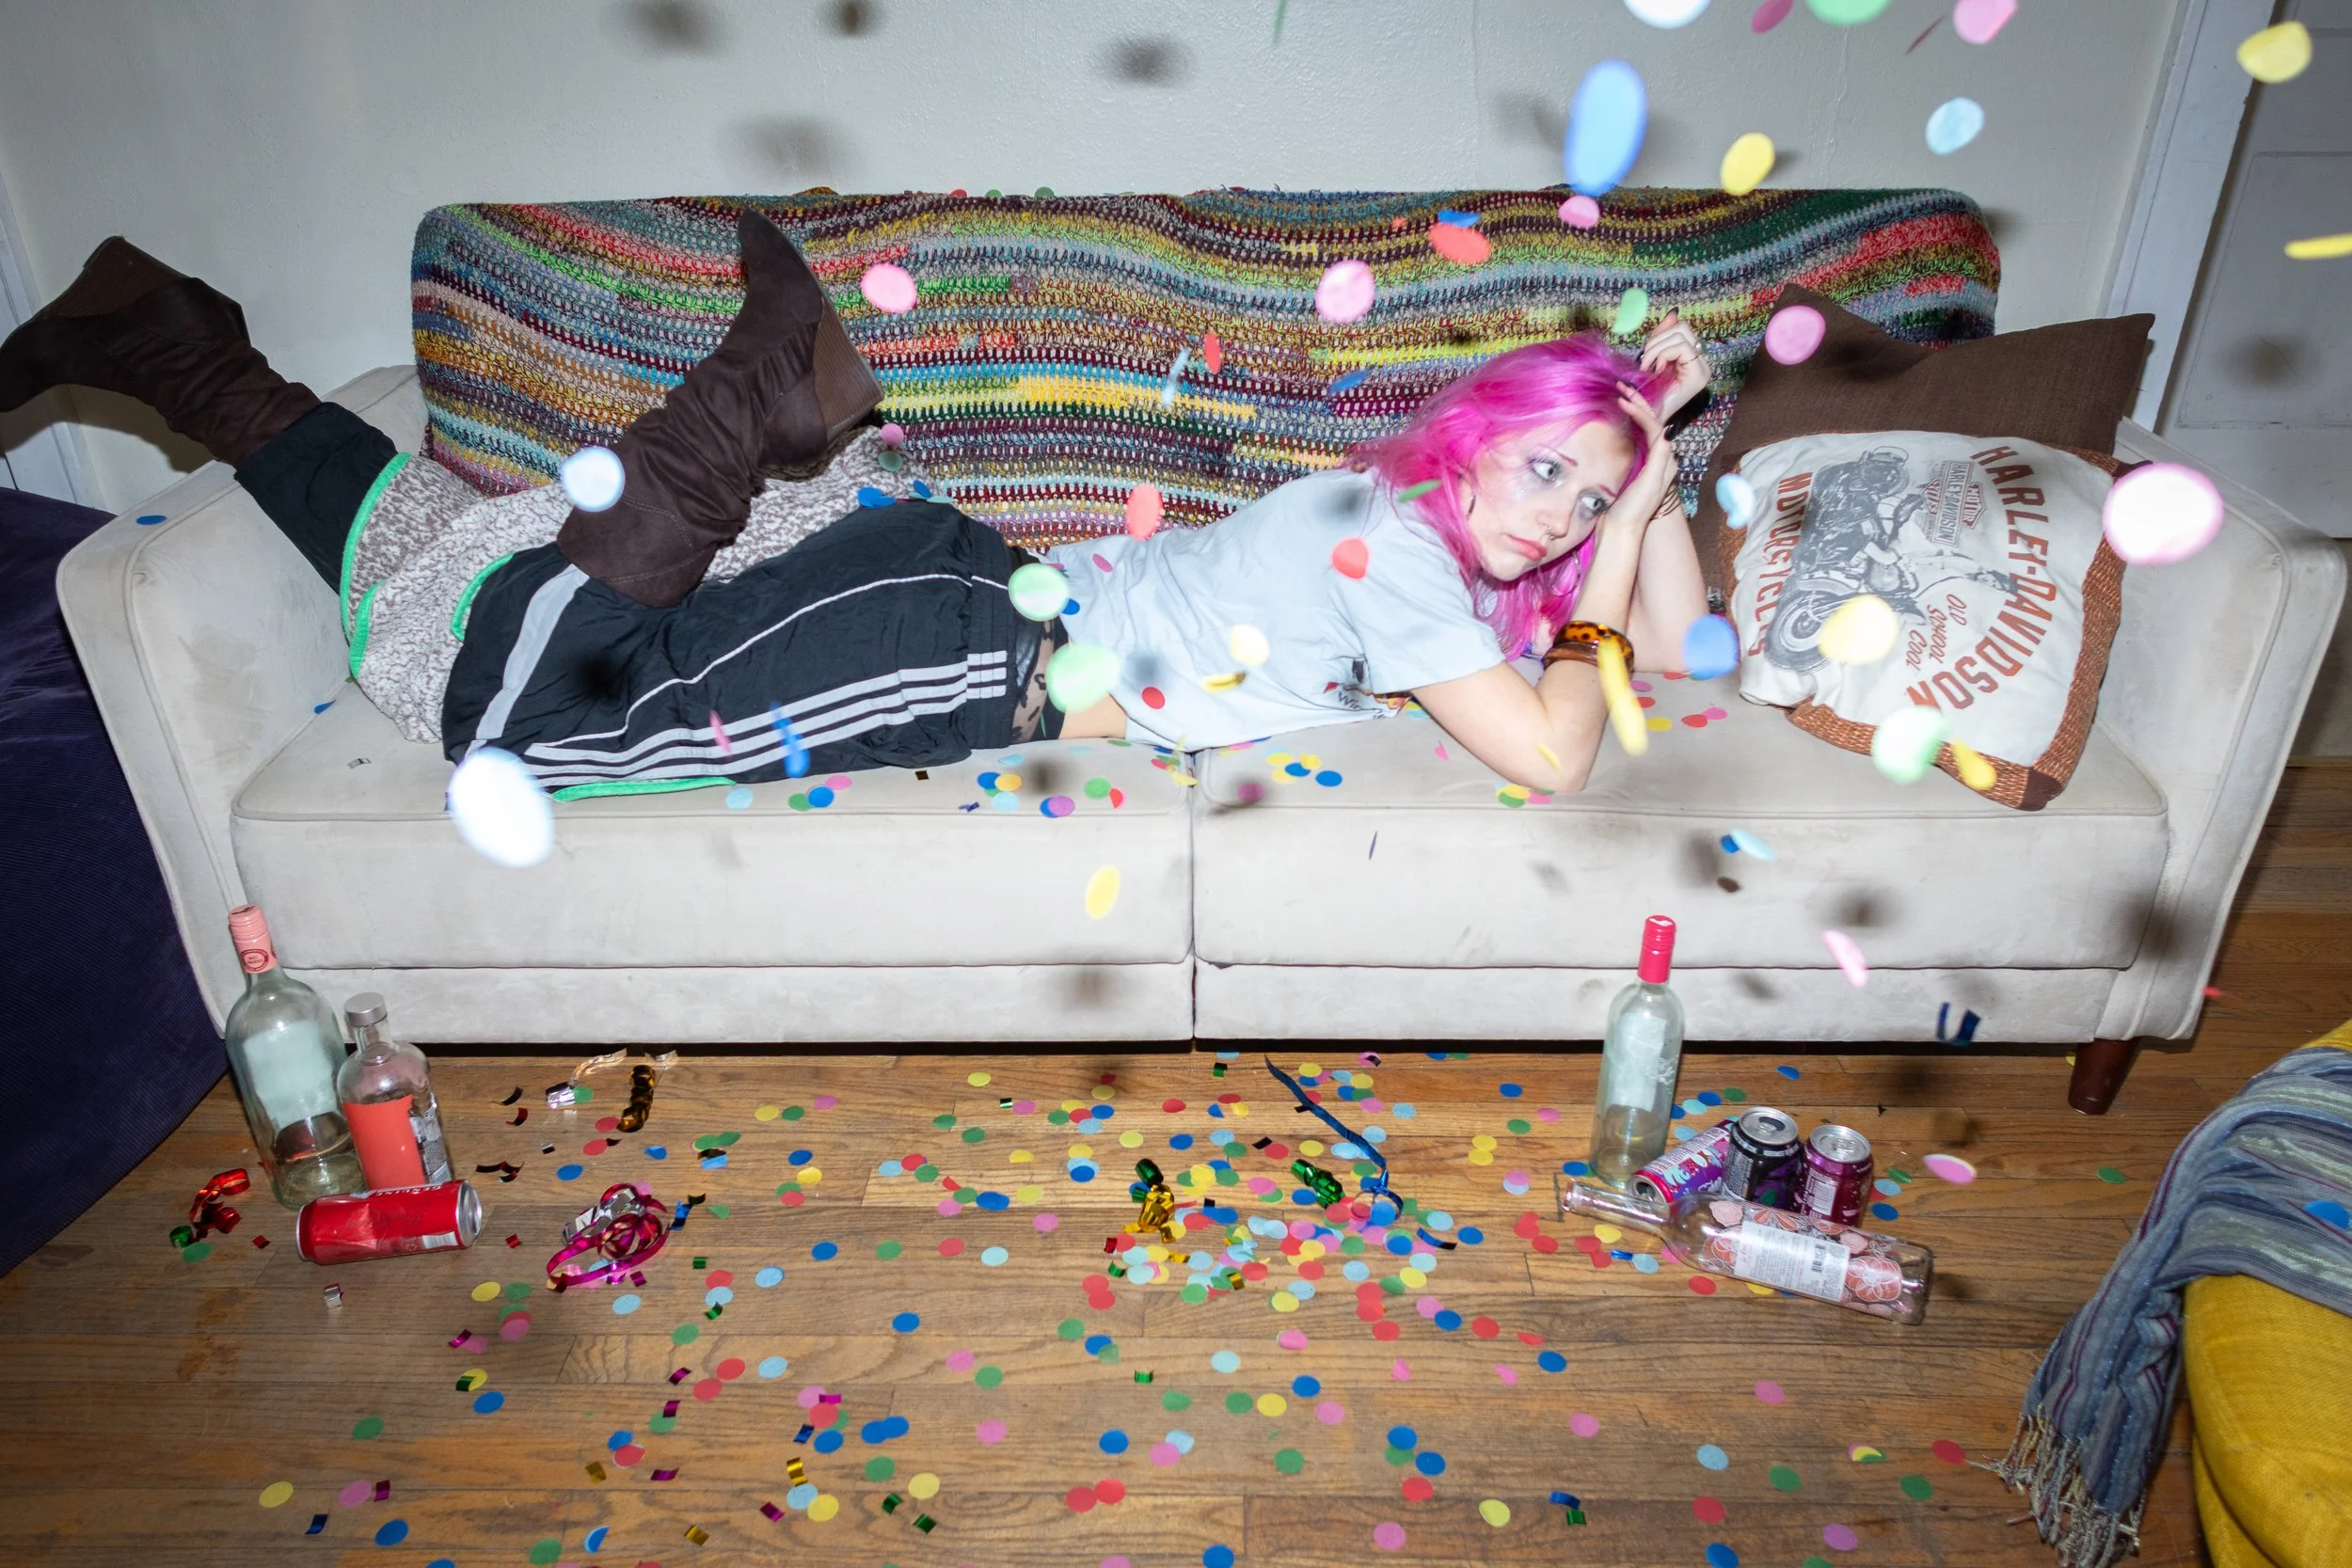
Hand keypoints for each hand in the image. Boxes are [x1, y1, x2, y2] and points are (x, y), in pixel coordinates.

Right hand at [1600, 386, 1675, 541]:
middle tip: (1622, 387)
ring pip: (1645, 429)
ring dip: (1635, 411)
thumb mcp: (1650, 483)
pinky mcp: (1637, 468)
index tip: (1623, 398)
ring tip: (1622, 396)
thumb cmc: (1635, 509)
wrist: (1620, 531)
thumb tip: (1667, 429)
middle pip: (1652, 424)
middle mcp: (1662, 460)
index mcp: (1667, 461)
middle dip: (1639, 404)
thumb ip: (1660, 457)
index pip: (1656, 427)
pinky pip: (1637, 439)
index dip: (1641, 410)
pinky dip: (1630, 424)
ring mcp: (1649, 463)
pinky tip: (1622, 419)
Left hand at [1640, 309, 1710, 418]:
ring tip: (1649, 367)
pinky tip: (1656, 371)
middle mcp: (1702, 363)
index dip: (1659, 335)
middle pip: (1682, 328)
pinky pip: (1680, 347)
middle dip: (1657, 341)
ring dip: (1657, 349)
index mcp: (1692, 359)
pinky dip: (1662, 355)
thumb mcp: (1652, 361)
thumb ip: (1661, 338)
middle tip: (1645, 363)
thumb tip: (1672, 314)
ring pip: (1681, 334)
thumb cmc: (1649, 396)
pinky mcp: (1698, 375)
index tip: (1646, 357)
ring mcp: (1702, 369)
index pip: (1680, 328)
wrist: (1650, 423)